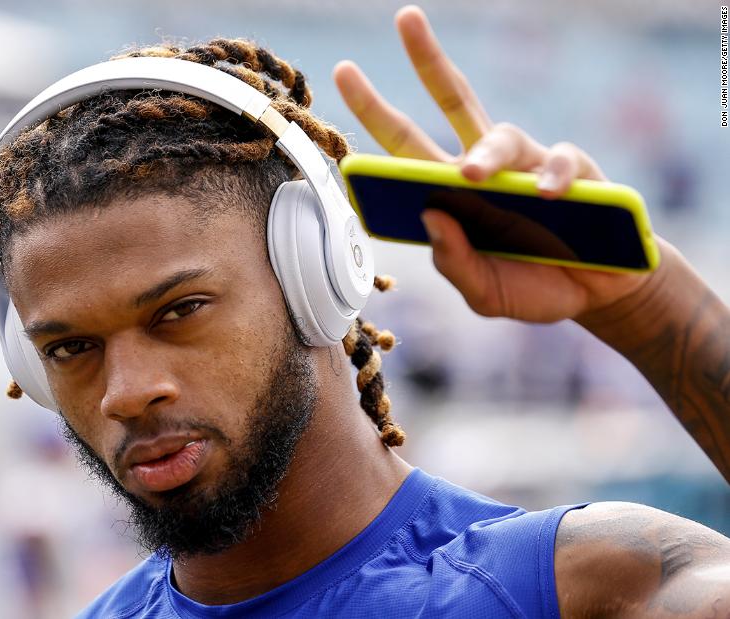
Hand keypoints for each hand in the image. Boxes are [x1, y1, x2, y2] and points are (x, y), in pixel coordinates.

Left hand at [333, 5, 665, 323]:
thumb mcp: (484, 291)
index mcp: (450, 190)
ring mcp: (529, 166)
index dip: (376, 111)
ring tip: (473, 175)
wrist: (598, 293)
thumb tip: (430, 215)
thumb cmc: (532, 285)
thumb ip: (455, 263)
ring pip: (501, 136)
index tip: (345, 73)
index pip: (405, 143)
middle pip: (452, 100)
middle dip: (427, 58)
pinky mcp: (577, 174)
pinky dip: (553, 176)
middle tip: (405, 18)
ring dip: (486, 155)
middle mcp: (485, 168)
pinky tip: (547, 195)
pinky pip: (560, 163)